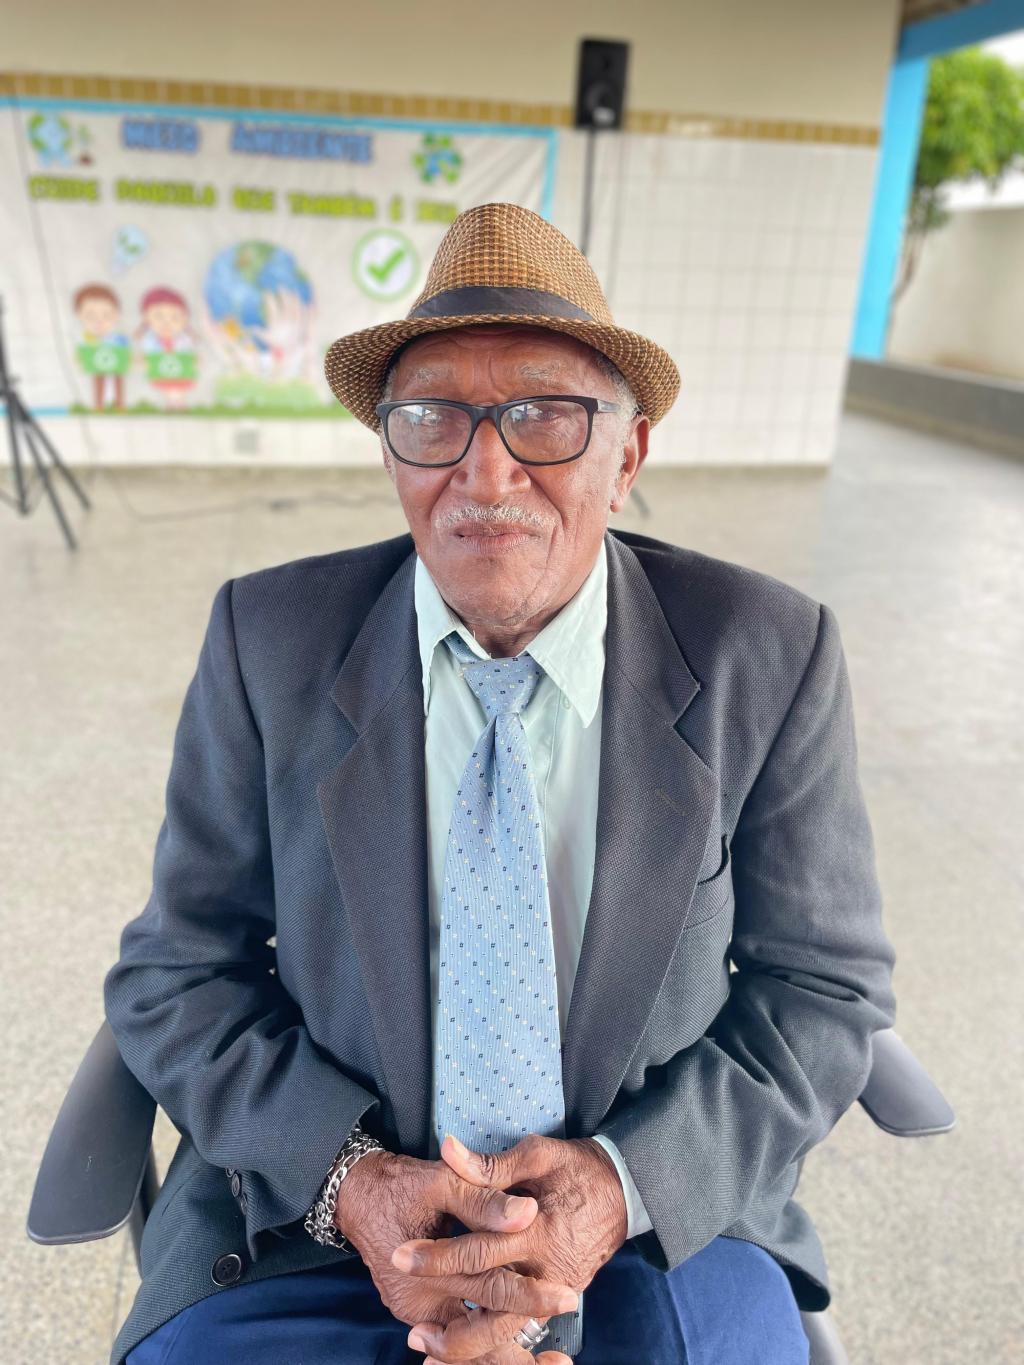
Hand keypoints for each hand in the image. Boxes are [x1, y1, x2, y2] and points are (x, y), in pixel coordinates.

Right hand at [333, 1147, 579, 1358]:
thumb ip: (484, 1200)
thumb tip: (528, 1211)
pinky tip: (514, 1354)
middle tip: (563, 1360)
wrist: (355, 1196)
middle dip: (520, 1352)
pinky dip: (481, 1349)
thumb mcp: (442, 1181)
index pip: (490, 1289)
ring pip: (465, 1347)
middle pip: (477, 1336)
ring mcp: (415, 1314)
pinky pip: (453, 1338)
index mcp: (426, 1272)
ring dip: (503, 1356)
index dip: (530, 1295)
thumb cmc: (401, 1185)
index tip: (567, 1297)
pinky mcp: (417, 1314)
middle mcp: (419, 1304)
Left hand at [392, 1133, 627, 1362]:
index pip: (482, 1251)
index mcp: (541, 1232)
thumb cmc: (578, 1169)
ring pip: (508, 1331)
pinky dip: (491, 1342)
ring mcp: (556, 1290)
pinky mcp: (557, 1299)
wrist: (625, 1192)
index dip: (439, 1256)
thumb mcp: (539, 1156)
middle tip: (410, 1330)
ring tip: (426, 1345)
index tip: (402, 1257)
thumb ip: (491, 1165)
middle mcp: (548, 1271)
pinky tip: (457, 1344)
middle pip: (493, 1307)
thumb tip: (447, 1150)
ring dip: (468, 1344)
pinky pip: (520, 1328)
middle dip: (450, 1321)